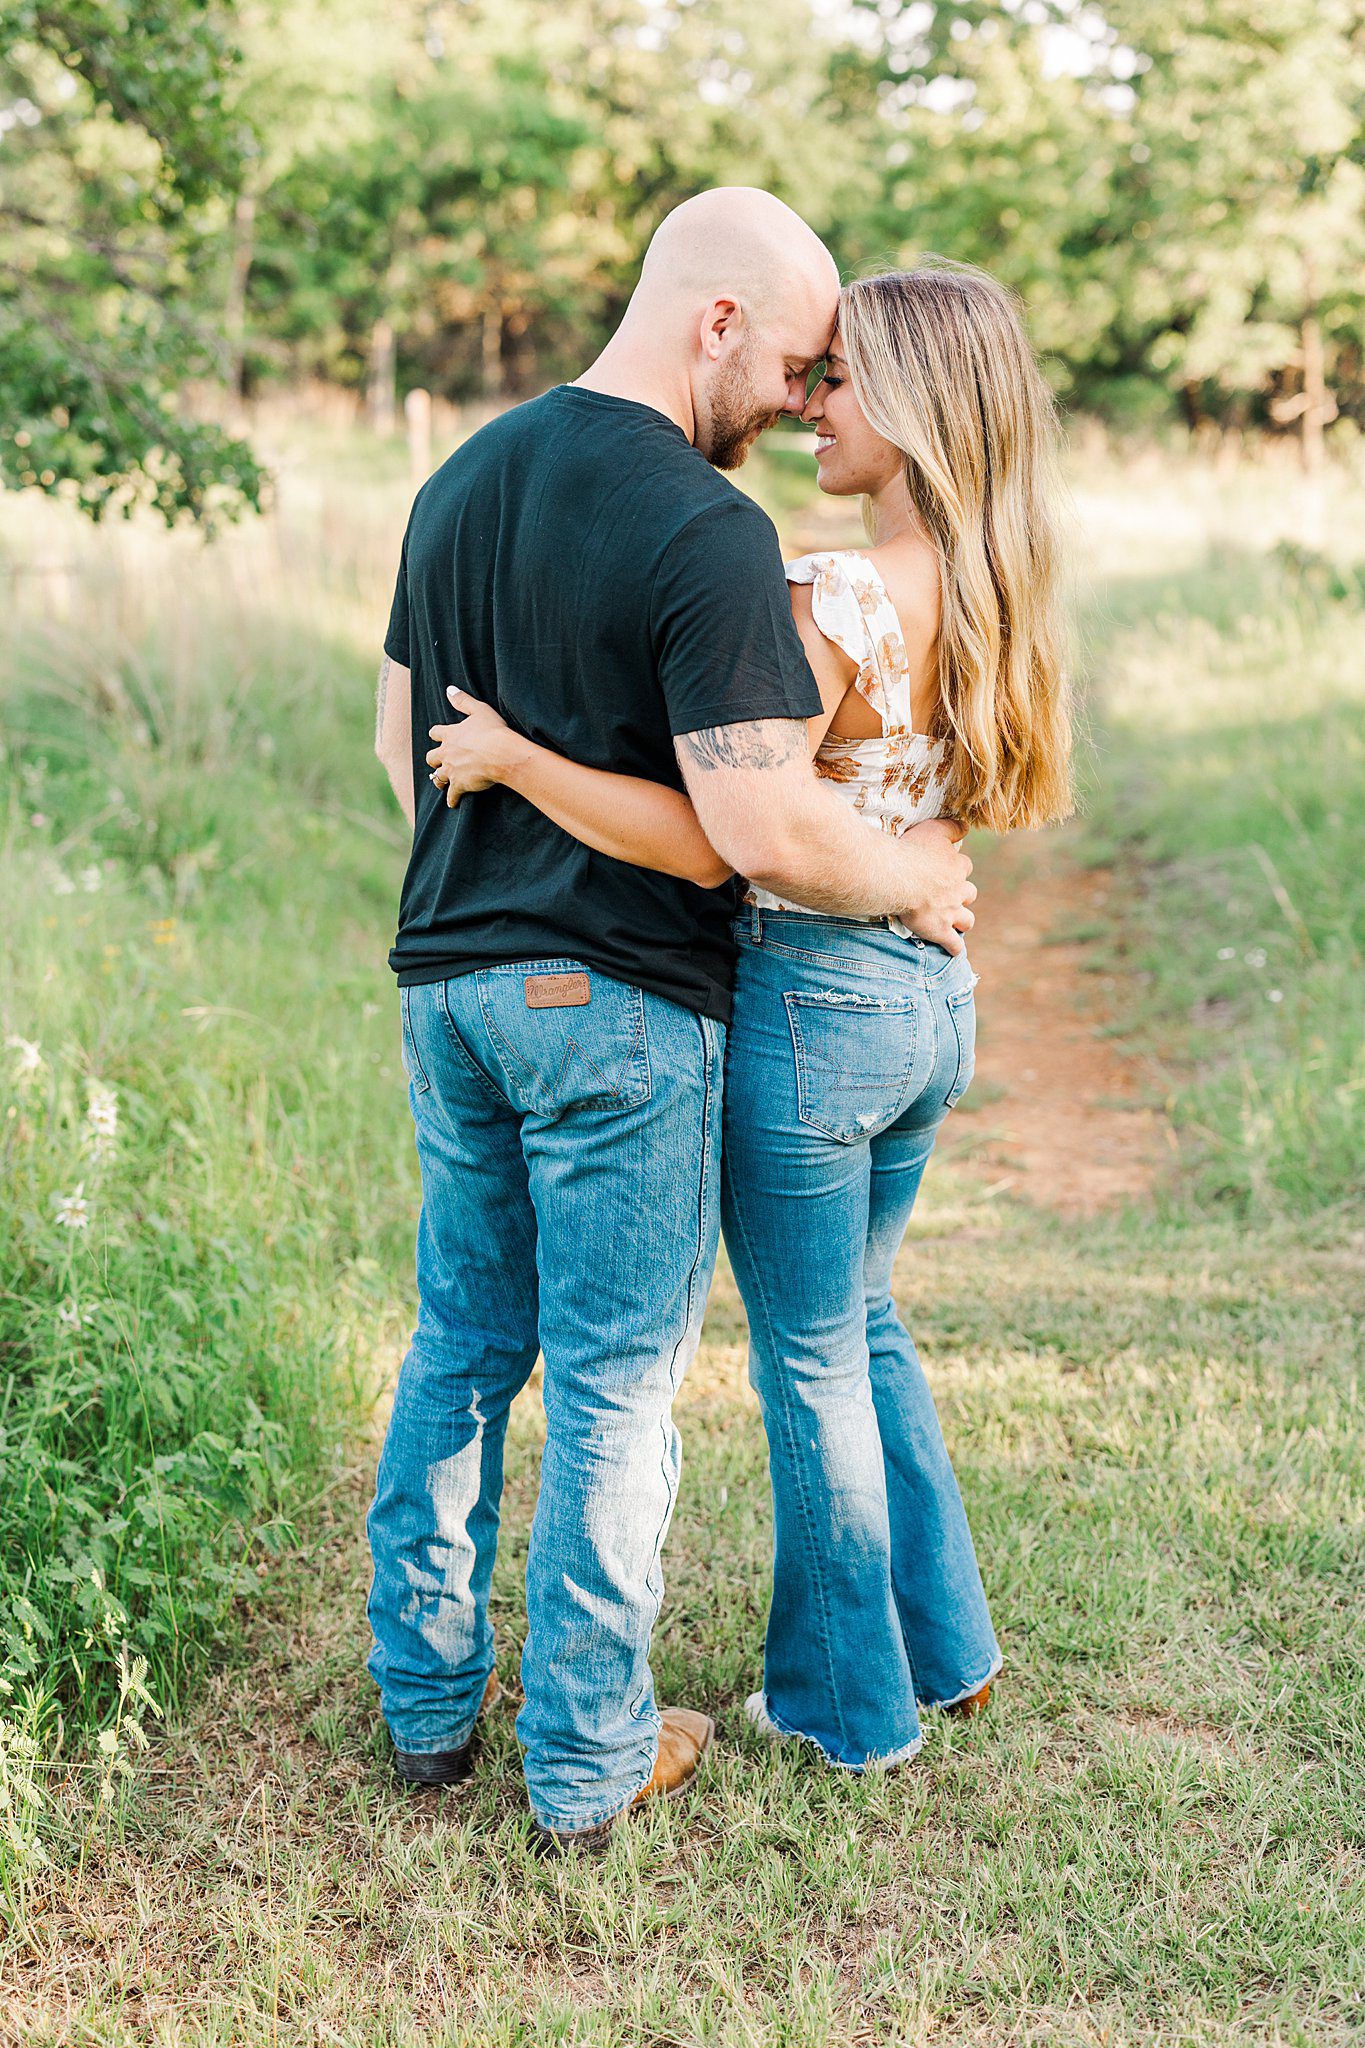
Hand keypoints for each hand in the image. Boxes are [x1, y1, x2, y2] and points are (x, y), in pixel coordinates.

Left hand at [425, 687, 520, 807]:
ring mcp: (452, 770)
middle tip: (437, 761)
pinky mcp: (459, 785)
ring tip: (440, 781)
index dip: (437, 734)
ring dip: (439, 779)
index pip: (436, 732)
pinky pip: (452, 795)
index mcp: (450, 734)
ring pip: (437, 777)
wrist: (501, 754)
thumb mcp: (479, 710)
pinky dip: (452, 799)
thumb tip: (450, 689)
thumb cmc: (493, 731)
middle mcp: (447, 753)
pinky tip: (453, 803)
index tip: (437, 735)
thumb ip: (463, 700)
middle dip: (434, 759)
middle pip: (431, 757)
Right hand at [901, 817, 975, 954]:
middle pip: (969, 893)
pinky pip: (953, 943)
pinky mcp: (940, 930)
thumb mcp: (933, 829)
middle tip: (948, 895)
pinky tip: (952, 949)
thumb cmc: (911, 851)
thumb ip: (952, 827)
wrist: (896, 878)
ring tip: (955, 922)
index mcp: (956, 867)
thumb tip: (966, 827)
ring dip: (963, 920)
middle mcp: (958, 890)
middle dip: (962, 894)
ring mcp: (950, 912)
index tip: (944, 869)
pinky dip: (954, 947)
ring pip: (967, 920)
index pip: (964, 867)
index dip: (955, 868)